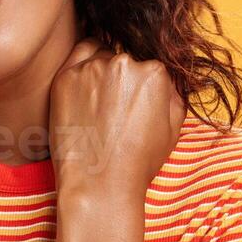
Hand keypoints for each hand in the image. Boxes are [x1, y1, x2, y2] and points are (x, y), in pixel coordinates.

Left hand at [47, 39, 184, 199]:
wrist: (99, 184)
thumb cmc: (138, 162)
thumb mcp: (173, 129)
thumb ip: (175, 94)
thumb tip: (168, 78)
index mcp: (154, 73)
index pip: (150, 68)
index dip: (142, 88)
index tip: (134, 107)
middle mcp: (124, 63)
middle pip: (125, 61)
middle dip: (123, 80)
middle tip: (115, 110)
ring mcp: (92, 68)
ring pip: (101, 57)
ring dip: (101, 73)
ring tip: (97, 106)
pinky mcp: (66, 77)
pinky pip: (78, 56)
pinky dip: (82, 67)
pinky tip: (83, 89)